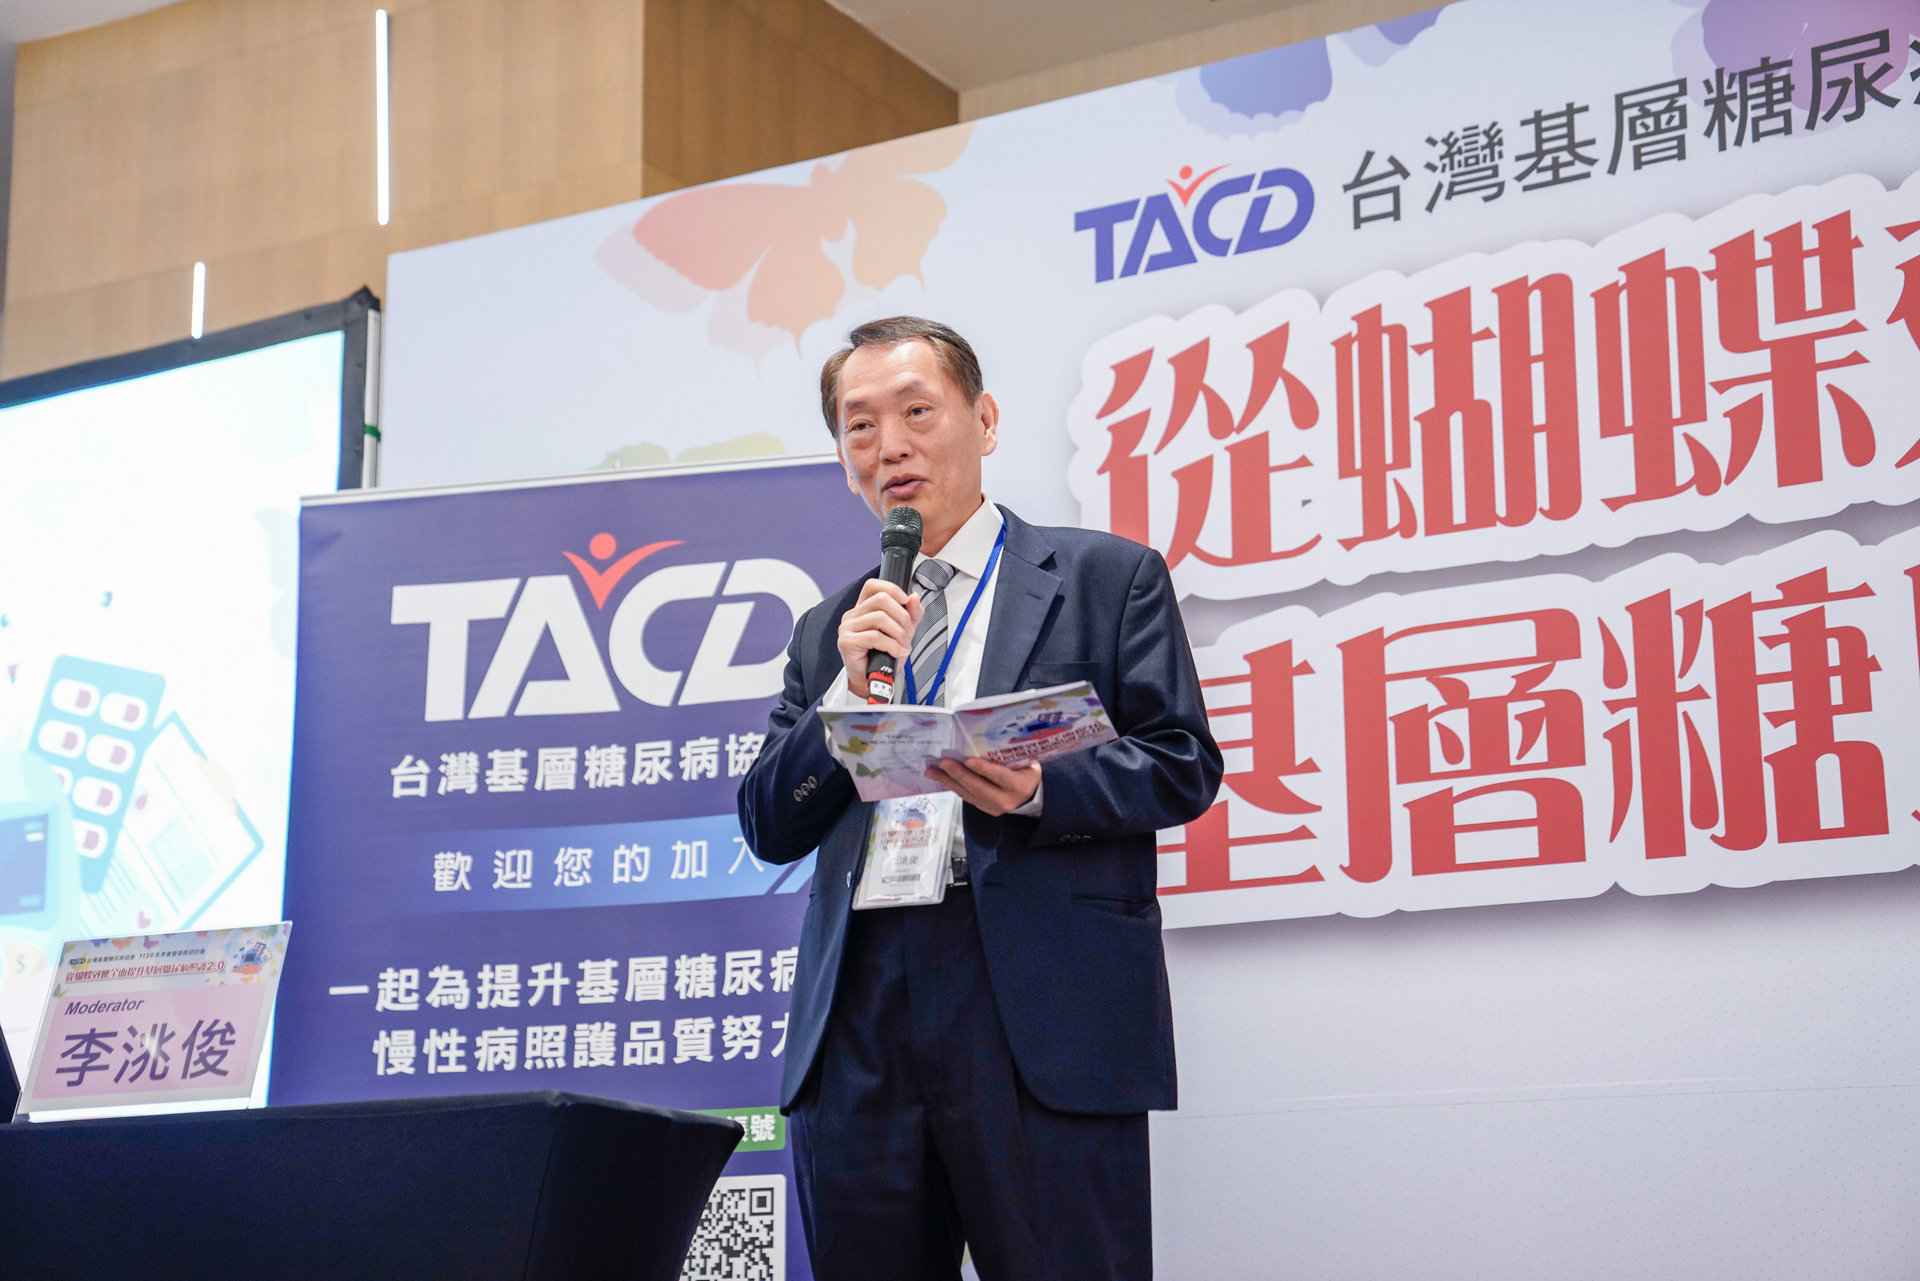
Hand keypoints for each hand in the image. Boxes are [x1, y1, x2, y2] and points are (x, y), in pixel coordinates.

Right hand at [837, 578, 922, 698]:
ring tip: (903, 645)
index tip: (905, 600)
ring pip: (879, 617)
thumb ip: (910, 614)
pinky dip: (892, 645)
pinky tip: (897, 652)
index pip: (872, 585)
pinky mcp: (847, 642)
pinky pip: (875, 636)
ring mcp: (848, 628)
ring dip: (899, 633)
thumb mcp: (902, 632)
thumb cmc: (884, 657)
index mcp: (864, 609)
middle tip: (908, 633)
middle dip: (902, 616)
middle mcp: (853, 615)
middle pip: (881, 599)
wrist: (873, 682)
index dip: (891, 588)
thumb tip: (914, 598)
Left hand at [927, 757, 1040, 815]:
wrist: (1031, 797)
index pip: (1000, 777)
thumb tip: (990, 736)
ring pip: (967, 793)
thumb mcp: (1028, 763)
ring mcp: (992, 806)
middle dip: (958, 774)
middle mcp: (1005, 799)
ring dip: (948, 781)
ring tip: (932, 770)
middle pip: (978, 787)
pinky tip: (939, 777)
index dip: (984, 769)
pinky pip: (965, 796)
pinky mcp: (982, 808)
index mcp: (1018, 785)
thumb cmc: (1027, 773)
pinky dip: (951, 785)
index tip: (969, 761)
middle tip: (943, 762)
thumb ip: (1012, 755)